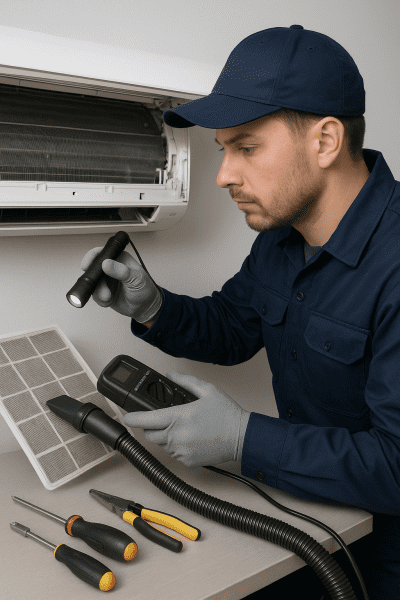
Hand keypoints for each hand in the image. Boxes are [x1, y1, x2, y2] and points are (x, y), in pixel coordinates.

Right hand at [80, 247, 162, 322]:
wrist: (145, 307)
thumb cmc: (145, 289)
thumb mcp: (136, 279)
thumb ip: (121, 271)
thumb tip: (106, 263)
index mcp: (120, 258)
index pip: (102, 252)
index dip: (92, 257)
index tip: (86, 266)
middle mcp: (111, 267)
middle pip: (93, 268)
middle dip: (94, 281)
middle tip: (103, 290)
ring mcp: (105, 280)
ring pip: (92, 283)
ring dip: (98, 292)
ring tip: (108, 297)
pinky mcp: (103, 291)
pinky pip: (94, 294)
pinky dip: (100, 299)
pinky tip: (109, 301)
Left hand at [123, 372, 250, 467]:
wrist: (242, 437)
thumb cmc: (226, 414)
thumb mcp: (207, 390)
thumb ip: (185, 381)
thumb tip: (170, 375)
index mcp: (178, 417)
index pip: (145, 420)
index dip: (132, 417)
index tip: (127, 416)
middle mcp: (176, 436)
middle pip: (149, 434)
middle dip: (152, 426)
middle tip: (164, 418)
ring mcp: (180, 451)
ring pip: (161, 444)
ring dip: (164, 436)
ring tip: (182, 427)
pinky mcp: (186, 461)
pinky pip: (173, 454)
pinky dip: (176, 446)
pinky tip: (190, 438)